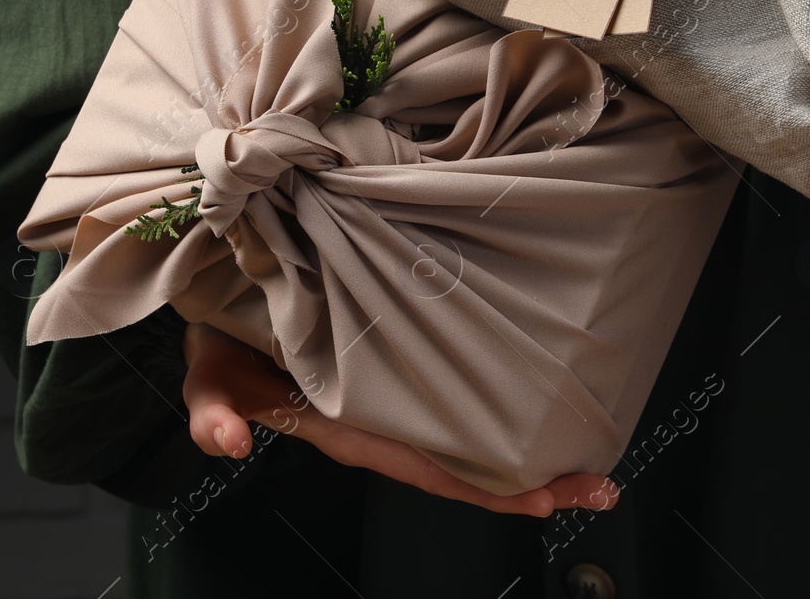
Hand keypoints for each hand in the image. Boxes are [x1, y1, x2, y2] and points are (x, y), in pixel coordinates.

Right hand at [180, 321, 619, 516]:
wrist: (220, 311)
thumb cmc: (222, 345)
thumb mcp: (212, 374)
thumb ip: (216, 410)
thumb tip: (227, 442)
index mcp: (351, 430)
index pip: (432, 470)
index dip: (490, 489)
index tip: (546, 498)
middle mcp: (384, 422)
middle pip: (469, 465)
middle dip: (534, 481)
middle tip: (597, 486)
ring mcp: (397, 399)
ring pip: (473, 434)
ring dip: (530, 449)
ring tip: (589, 456)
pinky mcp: (404, 366)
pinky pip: (462, 394)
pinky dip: (506, 403)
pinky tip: (543, 400)